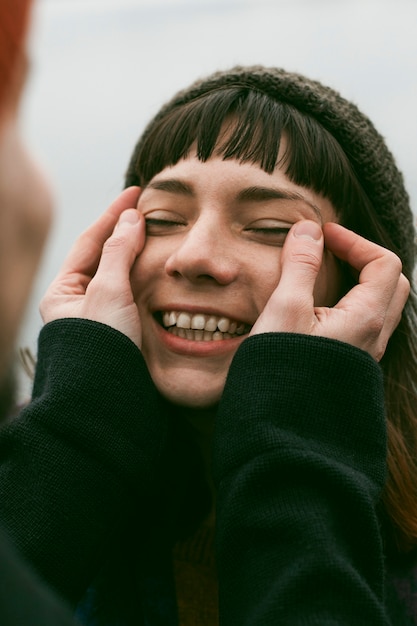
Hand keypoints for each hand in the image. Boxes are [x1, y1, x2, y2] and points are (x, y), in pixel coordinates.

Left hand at [40, 187, 144, 347]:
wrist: (108, 399)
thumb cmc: (100, 346)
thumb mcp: (107, 292)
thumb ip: (119, 252)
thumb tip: (131, 217)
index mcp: (62, 293)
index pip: (89, 242)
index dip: (113, 215)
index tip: (135, 193)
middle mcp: (79, 303)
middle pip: (104, 256)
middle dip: (125, 232)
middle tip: (148, 209)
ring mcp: (101, 317)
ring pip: (120, 275)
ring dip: (138, 253)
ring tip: (157, 232)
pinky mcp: (122, 330)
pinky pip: (133, 294)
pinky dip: (146, 277)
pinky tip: (159, 268)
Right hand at [251, 220, 409, 360]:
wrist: (280, 427)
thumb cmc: (282, 369)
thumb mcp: (286, 309)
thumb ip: (300, 265)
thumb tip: (308, 230)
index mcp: (366, 318)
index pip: (384, 263)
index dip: (355, 241)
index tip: (322, 236)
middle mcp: (374, 337)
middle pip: (390, 283)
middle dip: (363, 258)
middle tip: (329, 251)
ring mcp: (364, 353)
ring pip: (378, 305)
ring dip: (357, 281)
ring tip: (323, 275)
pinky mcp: (349, 364)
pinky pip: (363, 324)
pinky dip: (348, 303)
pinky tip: (317, 309)